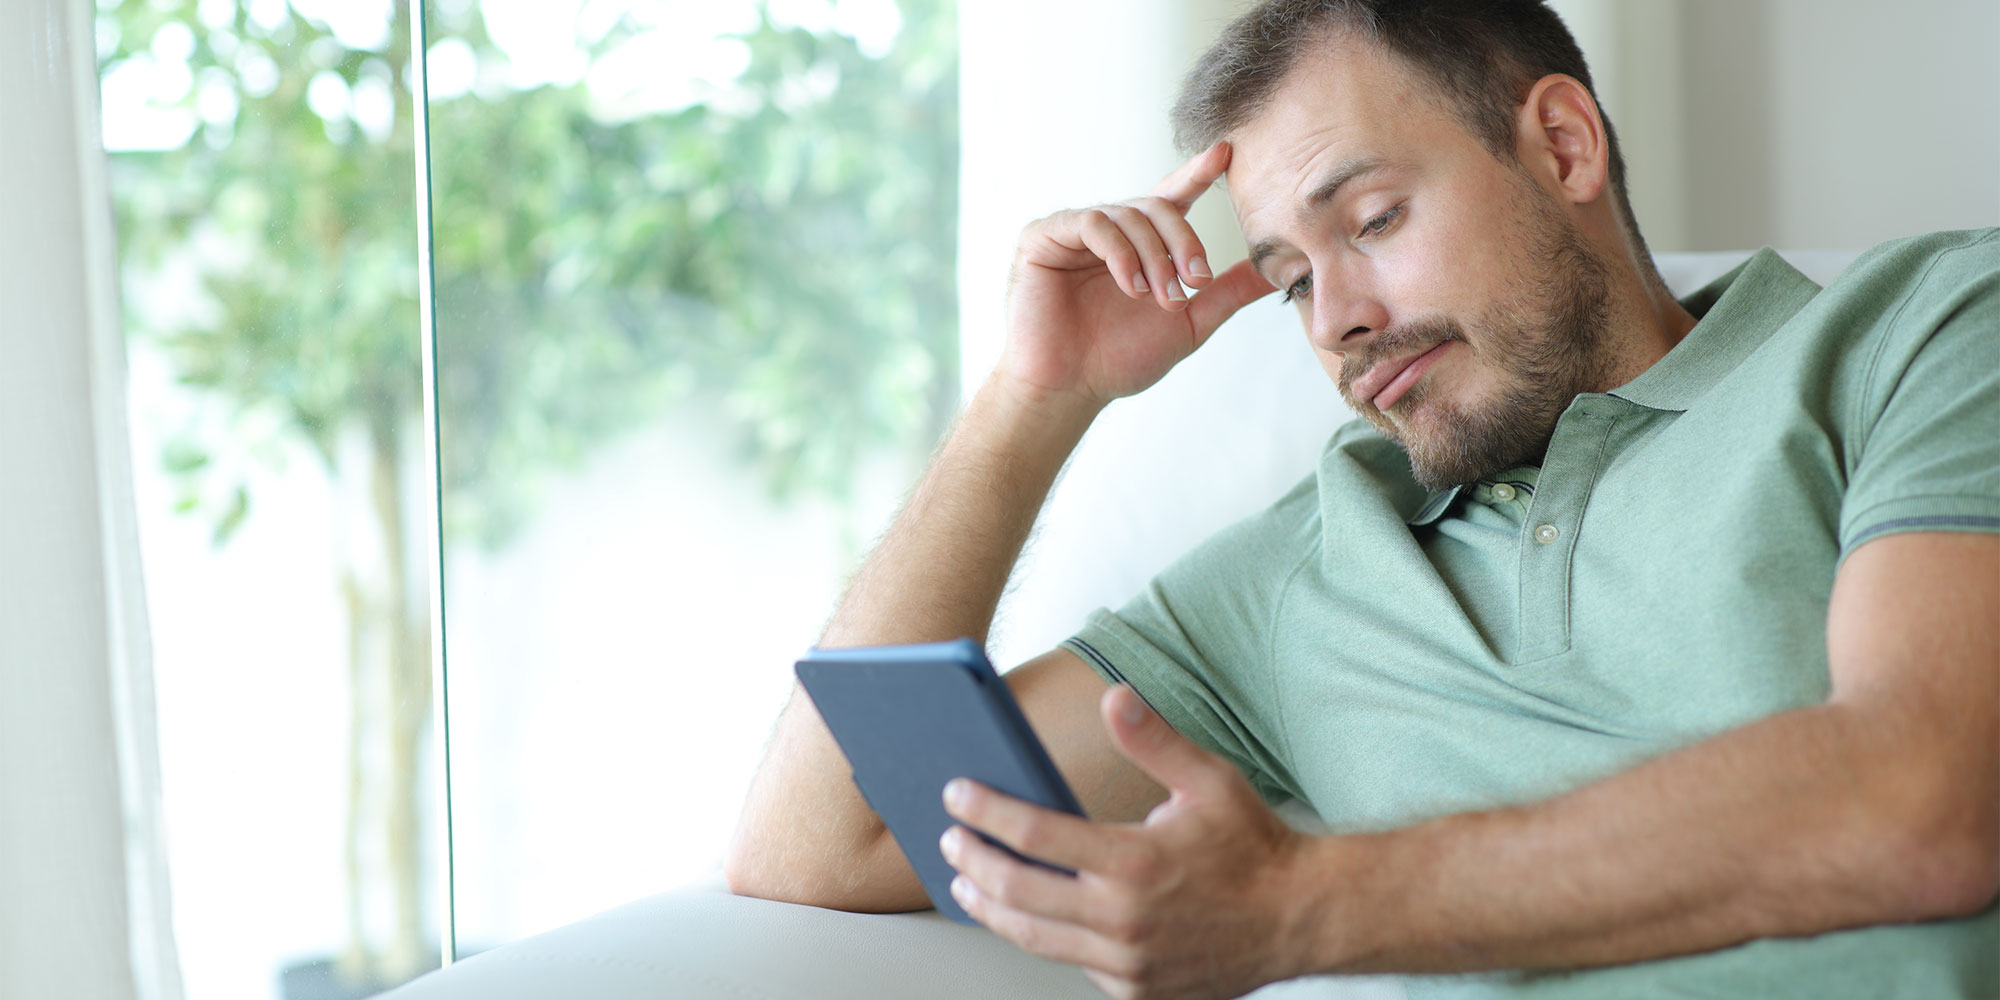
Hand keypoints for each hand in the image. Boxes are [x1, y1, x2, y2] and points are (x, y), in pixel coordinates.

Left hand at [940, 685, 1317, 999]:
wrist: (1300, 919)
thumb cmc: (1255, 848)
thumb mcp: (1210, 781)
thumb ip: (1154, 741)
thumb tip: (1115, 698)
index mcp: (1134, 861)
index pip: (1034, 833)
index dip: (985, 811)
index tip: (956, 794)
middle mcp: (1123, 918)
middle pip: (1017, 891)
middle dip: (972, 860)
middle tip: (948, 838)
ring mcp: (1127, 962)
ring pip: (1033, 937)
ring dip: (990, 908)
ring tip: (966, 882)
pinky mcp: (1135, 990)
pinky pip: (1073, 964)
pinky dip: (1043, 938)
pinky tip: (1027, 916)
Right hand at [1001, 142, 1274, 407]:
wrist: (1069, 389)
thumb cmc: (1119, 360)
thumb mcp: (1189, 323)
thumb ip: (1227, 292)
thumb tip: (1279, 269)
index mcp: (1140, 243)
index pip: (1174, 197)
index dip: (1198, 173)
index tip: (1226, 154)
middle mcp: (1109, 230)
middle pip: (1158, 205)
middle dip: (1184, 240)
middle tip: (1197, 279)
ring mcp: (1074, 230)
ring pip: (1129, 214)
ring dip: (1154, 256)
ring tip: (1162, 297)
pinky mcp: (1044, 236)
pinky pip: (1092, 223)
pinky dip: (1120, 253)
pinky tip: (1132, 286)